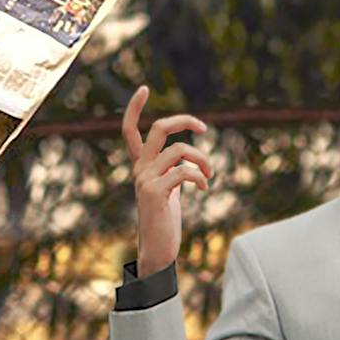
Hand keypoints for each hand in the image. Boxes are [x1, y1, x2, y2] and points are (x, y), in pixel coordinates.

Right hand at [121, 84, 213, 277]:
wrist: (158, 251)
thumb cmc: (165, 222)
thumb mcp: (169, 191)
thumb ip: (173, 171)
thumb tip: (189, 158)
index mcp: (141, 166)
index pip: (129, 131)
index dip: (134, 107)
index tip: (144, 89)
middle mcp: (139, 169)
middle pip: (160, 129)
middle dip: (184, 121)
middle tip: (204, 128)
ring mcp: (145, 180)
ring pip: (179, 150)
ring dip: (202, 159)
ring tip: (210, 174)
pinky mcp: (154, 192)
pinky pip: (184, 172)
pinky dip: (200, 176)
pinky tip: (204, 187)